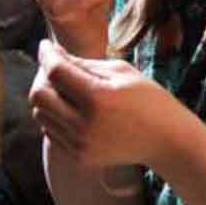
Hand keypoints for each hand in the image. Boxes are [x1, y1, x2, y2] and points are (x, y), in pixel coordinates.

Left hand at [29, 38, 192, 170]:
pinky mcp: (80, 158)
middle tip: (55, 68)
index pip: (55, 72)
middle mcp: (85, 125)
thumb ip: (83, 63)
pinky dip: (54, 117)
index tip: (46, 46)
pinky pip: (51, 132)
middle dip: (42, 76)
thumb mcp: (121, 71)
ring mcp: (81, 145)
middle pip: (38, 96)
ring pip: (40, 115)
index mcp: (98, 98)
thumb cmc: (149, 100)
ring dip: (47, 97)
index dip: (46, 55)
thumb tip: (53, 54)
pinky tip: (72, 109)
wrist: (167, 141)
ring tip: (65, 89)